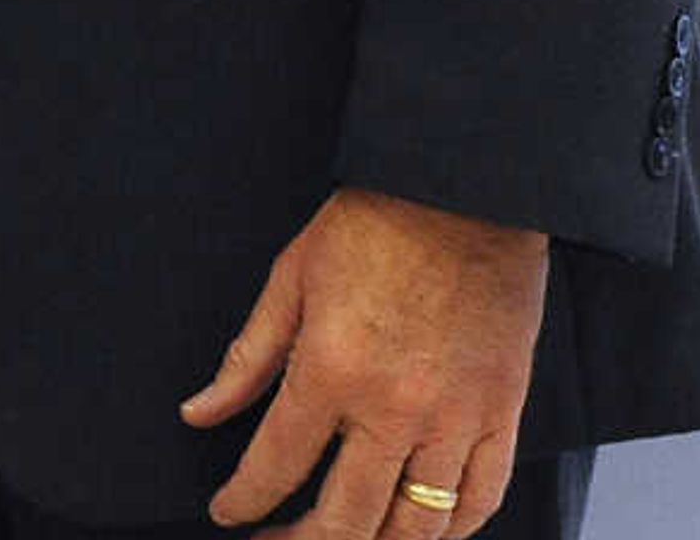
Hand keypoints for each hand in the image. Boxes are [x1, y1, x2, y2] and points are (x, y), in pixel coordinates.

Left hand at [182, 186, 546, 534]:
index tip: (228, 513)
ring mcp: (455, 419)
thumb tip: (197, 412)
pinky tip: (420, 532)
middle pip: (347, 518)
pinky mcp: (501, 414)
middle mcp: (395, 409)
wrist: (464, 194)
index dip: (245, 500)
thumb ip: (247, 358)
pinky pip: (483, 499)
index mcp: (332, 370)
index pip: (277, 465)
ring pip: (418, 526)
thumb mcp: (289, 280)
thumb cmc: (371, 228)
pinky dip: (452, 530)